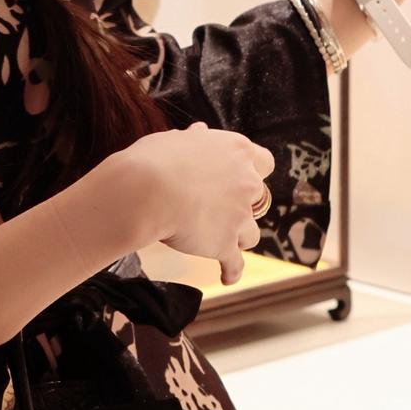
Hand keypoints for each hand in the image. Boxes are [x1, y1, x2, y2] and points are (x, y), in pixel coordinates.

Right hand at [124, 123, 274, 287]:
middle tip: (222, 207)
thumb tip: (200, 132)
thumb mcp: (175, 139)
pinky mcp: (226, 243)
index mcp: (236, 151)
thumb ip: (193, 139)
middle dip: (242, 204)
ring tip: (223, 239)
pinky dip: (231, 271)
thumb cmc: (155, 159)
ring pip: (251, 232)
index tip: (242, 175)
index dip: (253, 171)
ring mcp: (239, 215)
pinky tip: (227, 277)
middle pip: (258, 198)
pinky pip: (236, 263)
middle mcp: (246, 182)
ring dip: (238, 236)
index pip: (264, 161)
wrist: (146, 190)